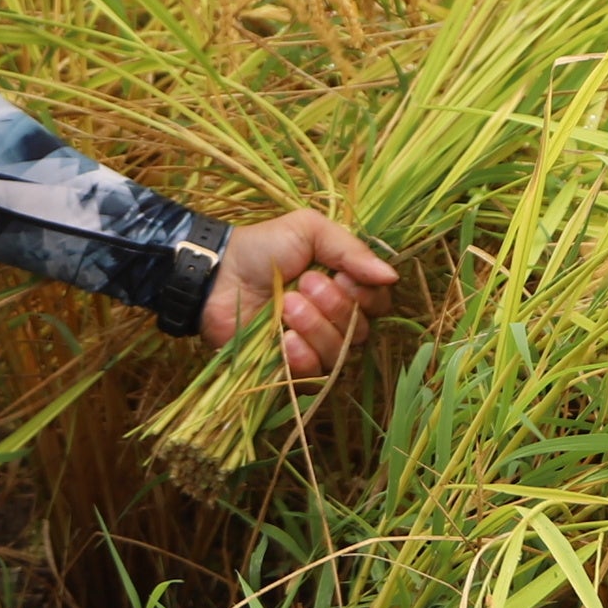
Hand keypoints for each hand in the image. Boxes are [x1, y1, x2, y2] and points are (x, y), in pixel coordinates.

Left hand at [204, 211, 396, 379]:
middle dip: (336, 306)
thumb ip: (349, 249)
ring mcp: (312, 348)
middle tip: (303, 283)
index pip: (378, 304)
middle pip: (361, 331)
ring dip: (315, 327)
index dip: (365, 294)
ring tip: (287, 304)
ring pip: (338, 354)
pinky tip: (284, 338)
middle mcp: (335, 322)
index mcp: (345, 289)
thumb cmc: (264, 247)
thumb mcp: (308, 230)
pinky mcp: (288, 371)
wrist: (218, 273)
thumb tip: (390, 276)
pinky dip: (301, 357)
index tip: (339, 272)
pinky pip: (312, 377)